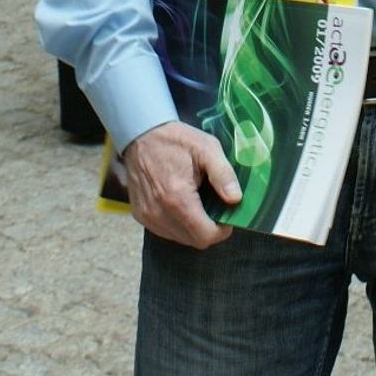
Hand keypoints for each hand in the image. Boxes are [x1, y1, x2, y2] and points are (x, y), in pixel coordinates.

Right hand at [122, 121, 239, 248]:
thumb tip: (236, 199)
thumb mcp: (208, 148)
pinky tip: (184, 204)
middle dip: (209, 230)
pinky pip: (165, 231)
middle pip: (193, 241)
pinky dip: (178, 224)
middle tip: (217, 208)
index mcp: (177, 198)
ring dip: (194, 228)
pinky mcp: (139, 215)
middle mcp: (158, 213)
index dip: (222, 230)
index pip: (204, 236)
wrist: (142, 135)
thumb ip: (223, 174)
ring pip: (179, 238)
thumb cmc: (177, 140)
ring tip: (201, 204)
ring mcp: (146, 217)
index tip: (229, 215)